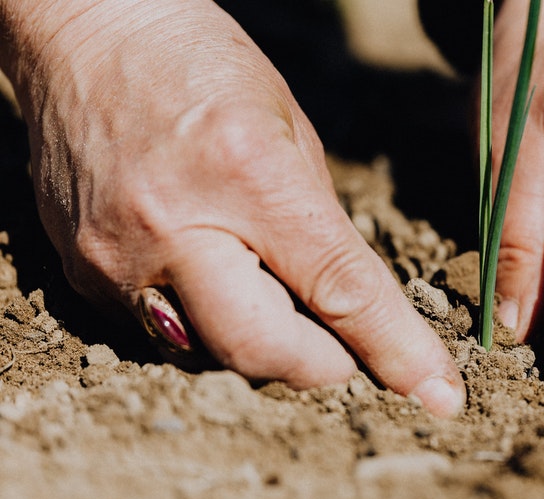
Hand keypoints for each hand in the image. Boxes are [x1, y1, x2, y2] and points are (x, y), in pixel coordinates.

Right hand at [0, 0, 463, 415]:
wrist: (85, 33)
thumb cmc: (201, 64)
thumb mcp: (291, 130)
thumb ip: (323, 226)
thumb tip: (354, 307)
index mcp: (247, 174)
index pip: (338, 289)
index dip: (395, 350)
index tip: (437, 394)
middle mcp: (174, 226)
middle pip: (264, 351)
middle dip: (321, 365)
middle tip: (343, 347)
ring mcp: (117, 258)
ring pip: (212, 355)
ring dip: (263, 347)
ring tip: (273, 294)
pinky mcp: (83, 274)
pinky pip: (164, 335)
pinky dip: (208, 325)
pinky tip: (216, 278)